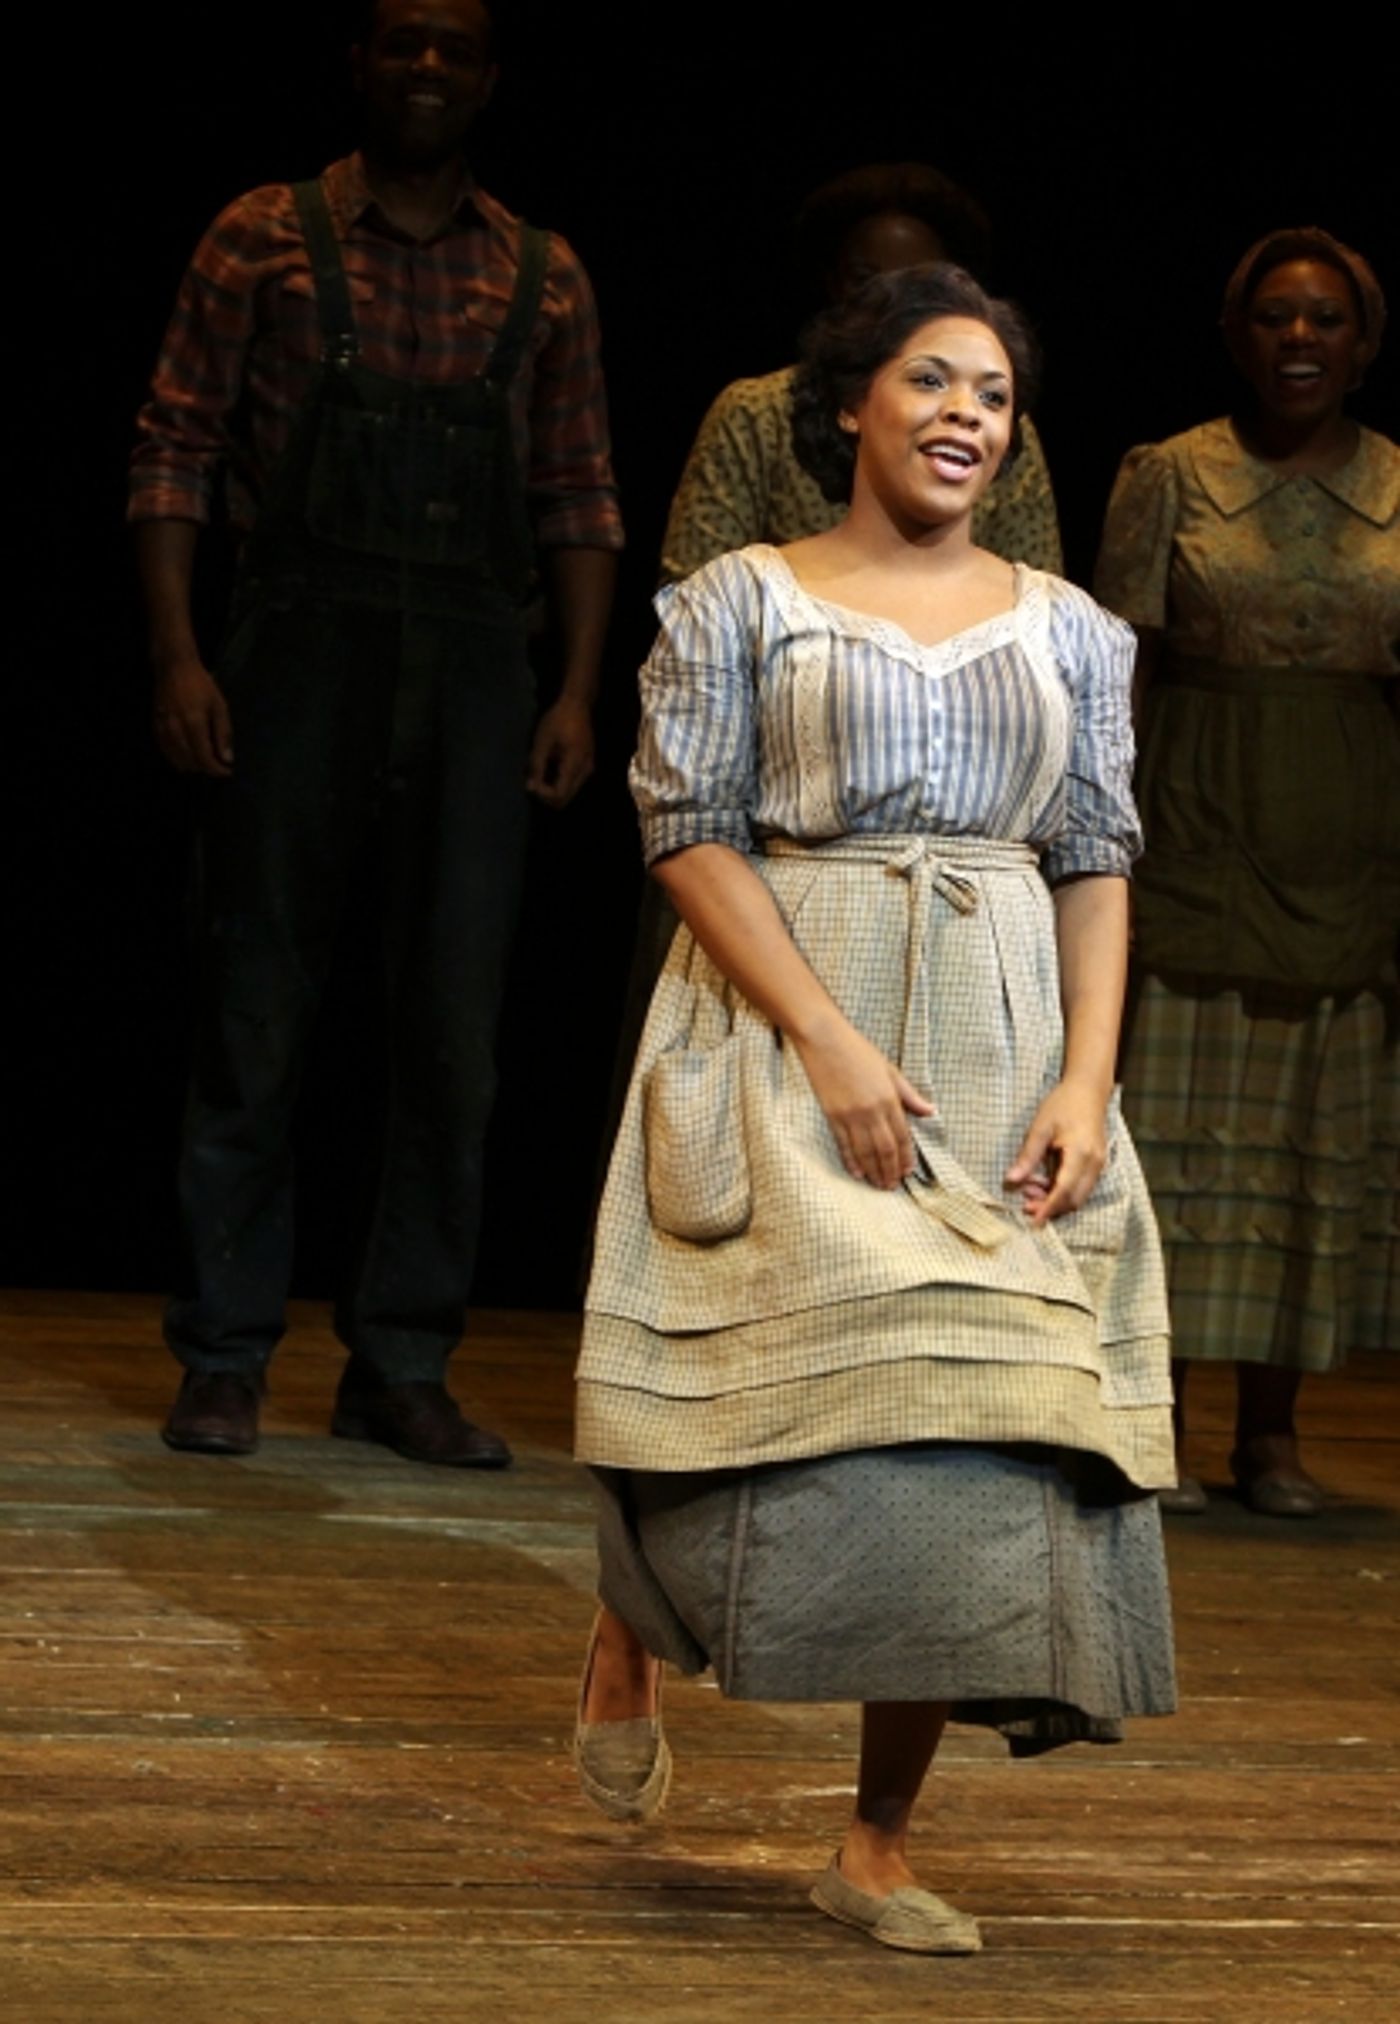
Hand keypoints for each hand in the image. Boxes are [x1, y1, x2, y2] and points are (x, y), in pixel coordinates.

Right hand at [154, 656, 233, 775]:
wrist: (174, 668)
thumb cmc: (201, 685)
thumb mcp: (219, 706)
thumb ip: (223, 733)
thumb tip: (227, 759)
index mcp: (194, 724)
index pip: (204, 758)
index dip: (216, 769)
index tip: (227, 772)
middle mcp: (176, 730)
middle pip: (190, 762)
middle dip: (206, 767)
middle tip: (217, 763)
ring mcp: (163, 729)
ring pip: (177, 760)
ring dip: (192, 765)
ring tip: (204, 759)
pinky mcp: (155, 726)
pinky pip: (166, 751)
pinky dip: (178, 758)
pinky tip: (187, 755)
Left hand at [526, 696, 594, 806]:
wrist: (577, 704)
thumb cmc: (558, 719)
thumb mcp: (542, 741)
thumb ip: (536, 766)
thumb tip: (530, 788)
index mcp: (575, 765)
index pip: (559, 795)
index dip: (543, 794)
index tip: (530, 782)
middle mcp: (585, 772)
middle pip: (565, 799)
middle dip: (546, 795)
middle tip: (532, 781)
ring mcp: (588, 769)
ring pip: (568, 793)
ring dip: (551, 789)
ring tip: (538, 773)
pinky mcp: (586, 765)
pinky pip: (571, 783)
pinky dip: (557, 782)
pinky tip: (548, 768)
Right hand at [796, 1021, 934, 1189]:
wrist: (825, 1039)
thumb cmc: (858, 1051)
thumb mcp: (889, 1069)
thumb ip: (910, 1094)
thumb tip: (930, 1111)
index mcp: (889, 1098)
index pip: (902, 1136)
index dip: (906, 1157)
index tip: (908, 1171)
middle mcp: (871, 1111)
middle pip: (885, 1149)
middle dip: (890, 1170)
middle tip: (893, 1185)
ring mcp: (850, 1115)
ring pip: (866, 1152)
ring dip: (874, 1171)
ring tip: (878, 1185)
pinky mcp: (832, 1116)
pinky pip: (844, 1145)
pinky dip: (852, 1161)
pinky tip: (857, 1173)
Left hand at [1004, 1078, 1108, 1225]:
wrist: (1088, 1090)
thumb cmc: (1062, 1105)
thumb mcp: (1040, 1128)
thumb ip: (1028, 1156)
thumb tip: (1011, 1180)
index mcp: (1081, 1154)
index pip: (1063, 1190)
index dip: (1047, 1208)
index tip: (1032, 1221)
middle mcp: (1094, 1163)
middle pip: (1074, 1199)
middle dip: (1050, 1207)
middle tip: (1025, 1204)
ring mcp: (1099, 1165)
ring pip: (1078, 1196)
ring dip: (1056, 1200)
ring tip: (1030, 1191)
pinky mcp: (1097, 1164)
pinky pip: (1081, 1187)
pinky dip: (1063, 1191)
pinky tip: (1044, 1183)